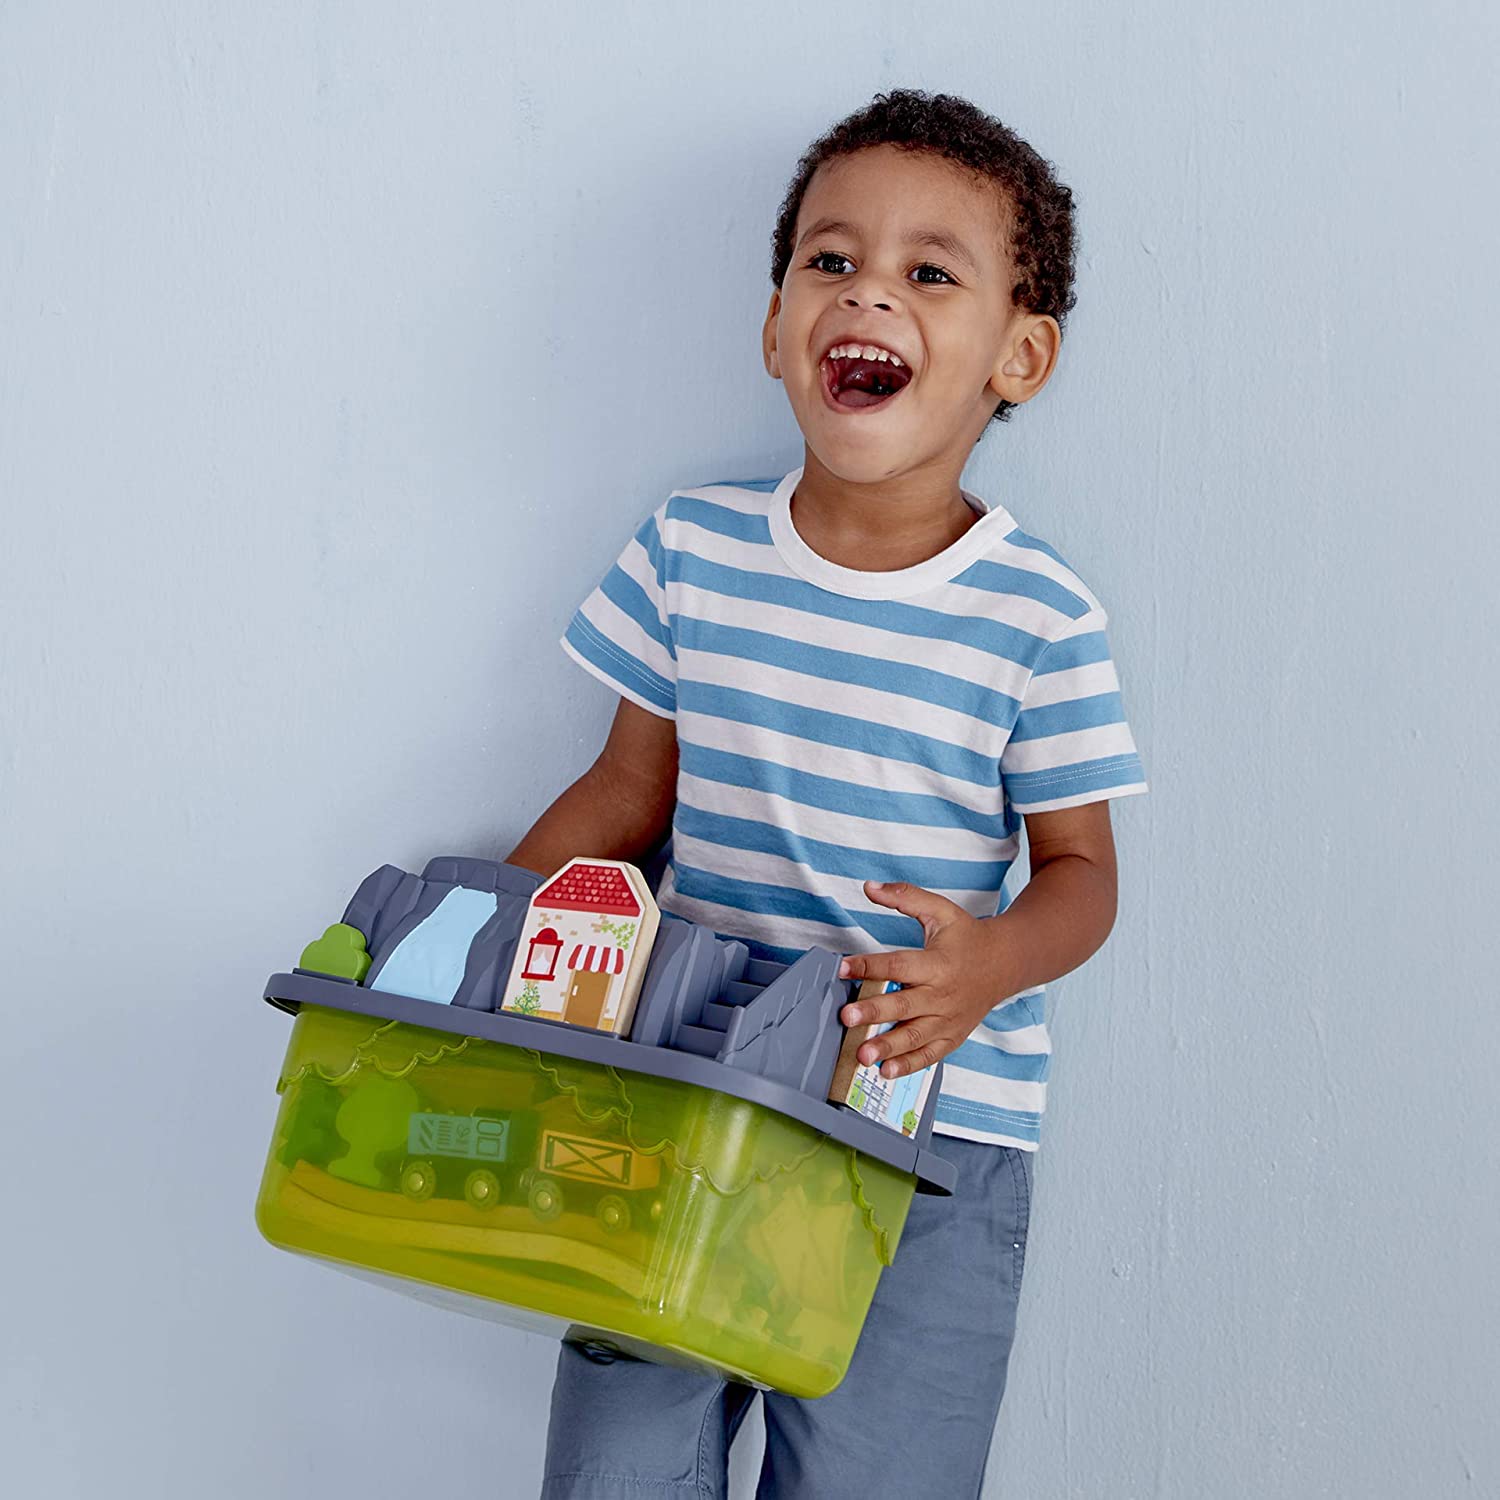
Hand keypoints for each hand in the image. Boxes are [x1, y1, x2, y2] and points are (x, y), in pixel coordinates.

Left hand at [836, 880, 1011, 1078]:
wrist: (1006, 963)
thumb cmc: (968, 937)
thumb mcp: (940, 911)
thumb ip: (905, 897)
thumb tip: (870, 887)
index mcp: (937, 963)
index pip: (898, 965)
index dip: (868, 966)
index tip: (842, 967)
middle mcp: (942, 994)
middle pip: (904, 1005)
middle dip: (874, 1013)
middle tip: (847, 1018)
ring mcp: (948, 1019)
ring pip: (915, 1036)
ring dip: (887, 1047)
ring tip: (862, 1055)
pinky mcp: (952, 1036)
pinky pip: (929, 1055)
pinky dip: (908, 1066)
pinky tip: (885, 1072)